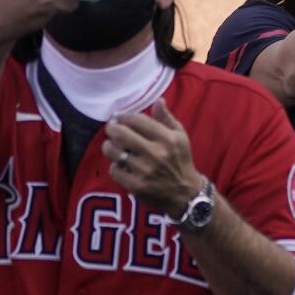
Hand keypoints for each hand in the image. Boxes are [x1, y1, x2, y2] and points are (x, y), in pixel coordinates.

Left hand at [102, 100, 205, 215]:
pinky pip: (114, 170)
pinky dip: (115, 165)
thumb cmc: (181, 160)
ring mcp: (145, 170)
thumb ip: (167, 118)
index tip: (119, 117)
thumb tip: (158, 101)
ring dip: (109, 146)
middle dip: (112, 128)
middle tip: (111, 129)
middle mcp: (156, 153)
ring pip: (114, 152)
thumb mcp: (180, 137)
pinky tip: (120, 164)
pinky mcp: (136, 185)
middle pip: (121, 134)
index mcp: (167, 138)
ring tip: (111, 145)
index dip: (124, 116)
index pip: (137, 120)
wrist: (185, 193)